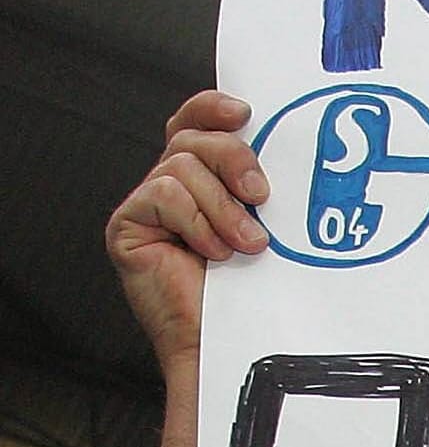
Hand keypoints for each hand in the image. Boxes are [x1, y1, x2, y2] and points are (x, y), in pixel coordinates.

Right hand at [106, 91, 269, 368]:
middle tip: (262, 197)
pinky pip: (163, 195)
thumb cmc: (254, 286)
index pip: (197, 121)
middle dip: (234, 158)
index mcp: (203, 178)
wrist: (227, 338)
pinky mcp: (127, 225)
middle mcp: (171, 185)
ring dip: (223, 207)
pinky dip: (196, 222)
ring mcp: (146, 205)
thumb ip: (259, 184)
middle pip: (193, 137)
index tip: (247, 112)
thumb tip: (282, 144)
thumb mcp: (266, 222)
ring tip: (246, 244)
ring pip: (182, 166)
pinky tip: (211, 254)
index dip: (214, 107)